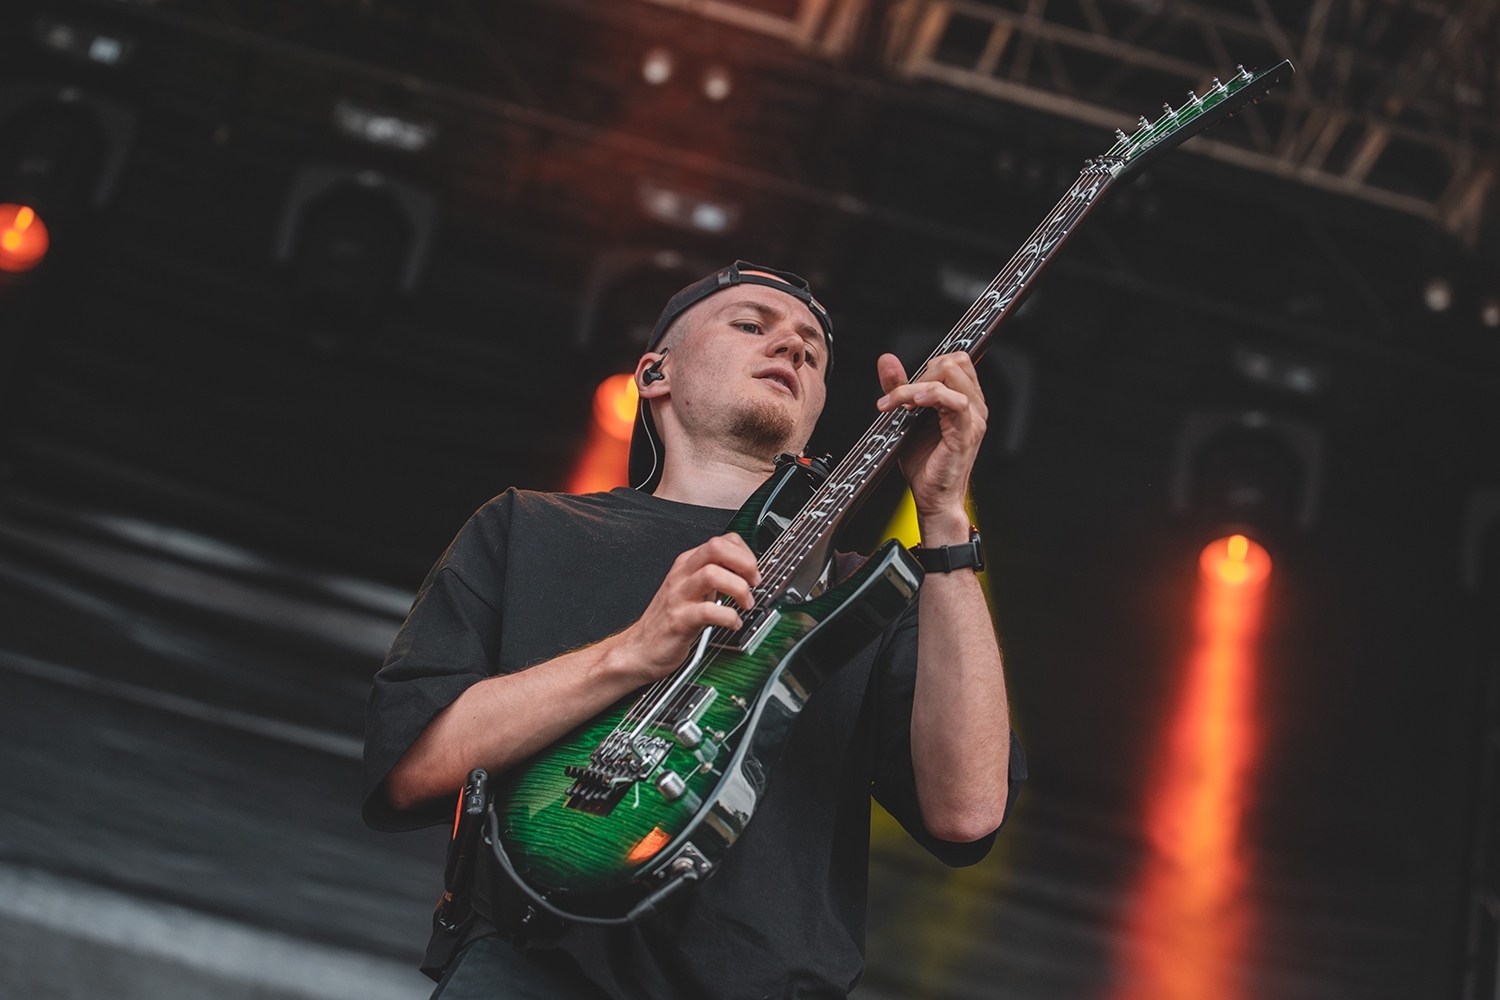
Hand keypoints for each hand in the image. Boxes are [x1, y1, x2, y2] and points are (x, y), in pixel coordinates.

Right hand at [615, 533, 759, 683]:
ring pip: (712, 574)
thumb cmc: (669, 620)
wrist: (640, 649)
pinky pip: (708, 611)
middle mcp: (682, 575)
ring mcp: (679, 596)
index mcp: (687, 564)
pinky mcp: (679, 620)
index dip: (746, 554)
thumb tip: (747, 573)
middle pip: (716, 548)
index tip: (754, 572)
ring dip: (738, 588)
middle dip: (744, 563)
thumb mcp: (692, 590)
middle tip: (754, 583)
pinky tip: (733, 623)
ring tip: (745, 604)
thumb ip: (715, 577)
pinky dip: (728, 617)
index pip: (723, 541)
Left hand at [875, 352, 987, 543]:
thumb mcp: (905, 419)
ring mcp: (973, 418)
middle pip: (956, 360)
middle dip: (923, 372)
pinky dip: (928, 395)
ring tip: (899, 406)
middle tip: (902, 399)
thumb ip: (899, 388)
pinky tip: (911, 406)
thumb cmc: (924, 464)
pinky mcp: (966, 432)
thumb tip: (887, 359)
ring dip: (916, 385)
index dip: (929, 365)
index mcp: (964, 400)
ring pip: (951, 374)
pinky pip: (954, 400)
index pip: (957, 360)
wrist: (932, 499)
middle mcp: (974, 405)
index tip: (905, 388)